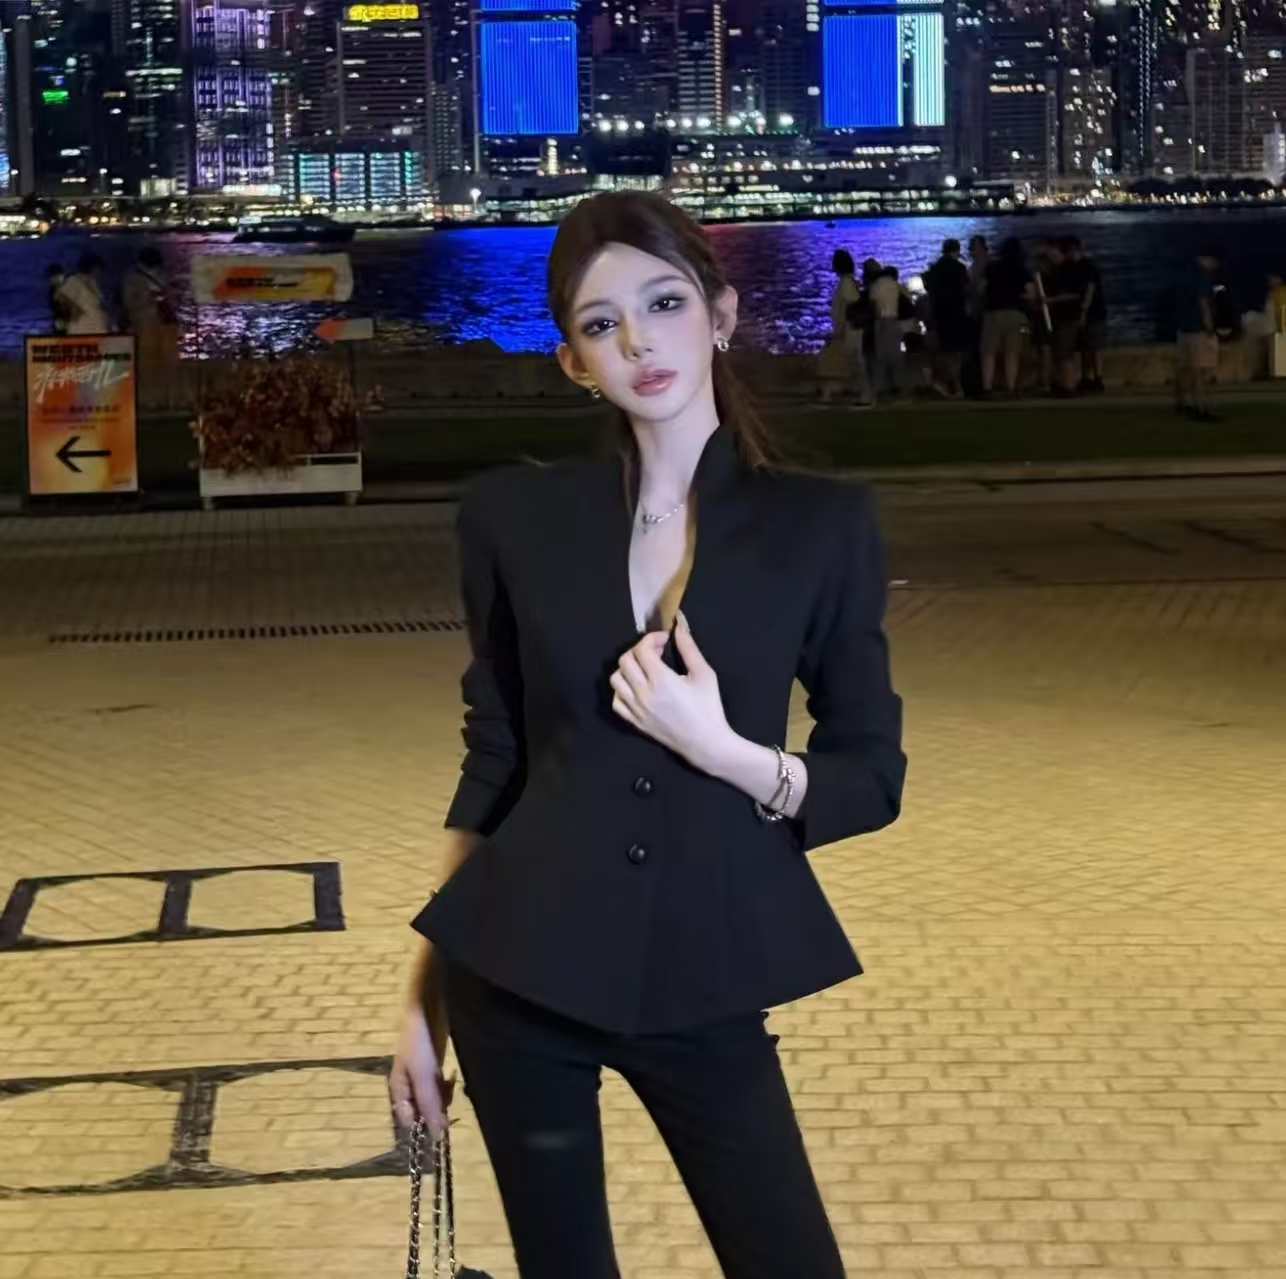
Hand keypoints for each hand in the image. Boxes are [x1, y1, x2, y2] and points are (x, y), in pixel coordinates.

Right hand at [389, 1002, 453, 1138]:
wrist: (427, 1009)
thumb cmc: (420, 1044)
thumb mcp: (424, 1076)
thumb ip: (430, 1105)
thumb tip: (437, 1136)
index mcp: (399, 1091)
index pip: (409, 1121)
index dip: (424, 1125)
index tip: (442, 1123)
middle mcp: (408, 1088)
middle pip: (423, 1111)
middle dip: (436, 1109)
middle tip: (447, 1095)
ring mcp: (421, 1077)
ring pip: (433, 1099)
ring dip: (443, 1097)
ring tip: (449, 1082)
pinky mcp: (433, 1068)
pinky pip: (439, 1087)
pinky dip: (446, 1086)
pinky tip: (450, 1075)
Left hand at [610, 610, 731, 770]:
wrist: (706, 743)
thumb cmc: (709, 708)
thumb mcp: (704, 674)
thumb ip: (689, 648)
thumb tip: (680, 625)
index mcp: (661, 680)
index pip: (642, 649)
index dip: (652, 638)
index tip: (665, 640)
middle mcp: (643, 694)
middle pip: (625, 661)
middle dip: (639, 650)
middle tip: (656, 652)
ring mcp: (636, 709)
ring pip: (616, 679)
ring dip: (628, 668)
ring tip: (645, 669)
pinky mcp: (635, 722)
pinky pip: (616, 701)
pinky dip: (622, 690)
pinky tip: (638, 688)